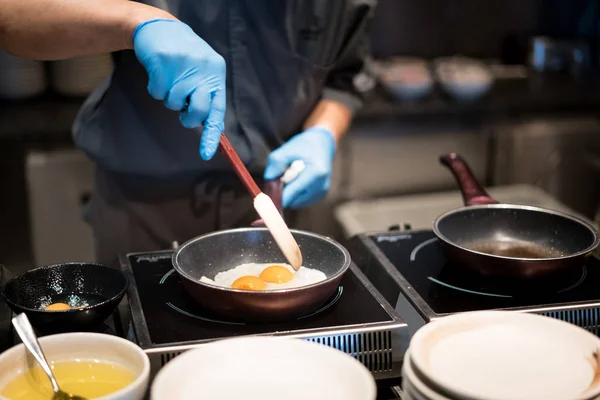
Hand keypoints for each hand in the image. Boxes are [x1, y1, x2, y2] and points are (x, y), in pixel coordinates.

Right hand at [133, 19, 224, 159]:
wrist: (159, 27)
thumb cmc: (184, 57)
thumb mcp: (203, 71)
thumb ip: (208, 96)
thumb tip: (213, 128)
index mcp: (217, 73)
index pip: (217, 111)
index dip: (211, 135)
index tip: (206, 154)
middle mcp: (203, 69)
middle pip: (197, 112)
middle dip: (187, 117)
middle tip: (182, 108)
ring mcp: (182, 65)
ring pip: (174, 104)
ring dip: (169, 97)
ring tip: (170, 79)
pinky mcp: (162, 62)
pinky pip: (157, 93)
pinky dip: (155, 88)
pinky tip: (159, 73)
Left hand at [264, 126, 335, 208]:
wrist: (323, 144)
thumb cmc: (305, 145)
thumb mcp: (288, 149)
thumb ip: (276, 163)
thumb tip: (268, 179)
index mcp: (315, 173)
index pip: (293, 192)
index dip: (277, 196)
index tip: (266, 198)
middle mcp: (321, 186)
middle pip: (293, 200)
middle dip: (283, 191)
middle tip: (283, 176)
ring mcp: (322, 192)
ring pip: (296, 202)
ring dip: (289, 193)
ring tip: (292, 176)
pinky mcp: (320, 196)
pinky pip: (301, 201)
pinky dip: (296, 194)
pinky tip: (298, 181)